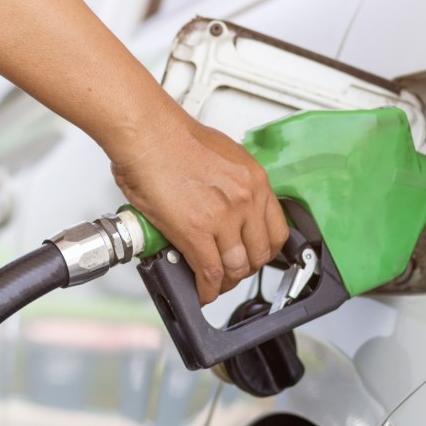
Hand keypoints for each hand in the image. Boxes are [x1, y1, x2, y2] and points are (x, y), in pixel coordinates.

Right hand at [110, 110, 289, 304]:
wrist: (147, 133)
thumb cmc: (171, 138)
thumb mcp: (221, 156)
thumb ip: (231, 185)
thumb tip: (222, 206)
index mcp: (253, 180)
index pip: (277, 230)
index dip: (265, 251)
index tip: (254, 255)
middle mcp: (245, 199)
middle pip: (260, 254)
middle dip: (245, 269)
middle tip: (232, 272)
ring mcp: (223, 217)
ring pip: (236, 267)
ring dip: (226, 282)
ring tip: (214, 284)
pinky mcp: (196, 232)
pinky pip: (210, 273)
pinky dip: (207, 289)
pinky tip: (202, 291)